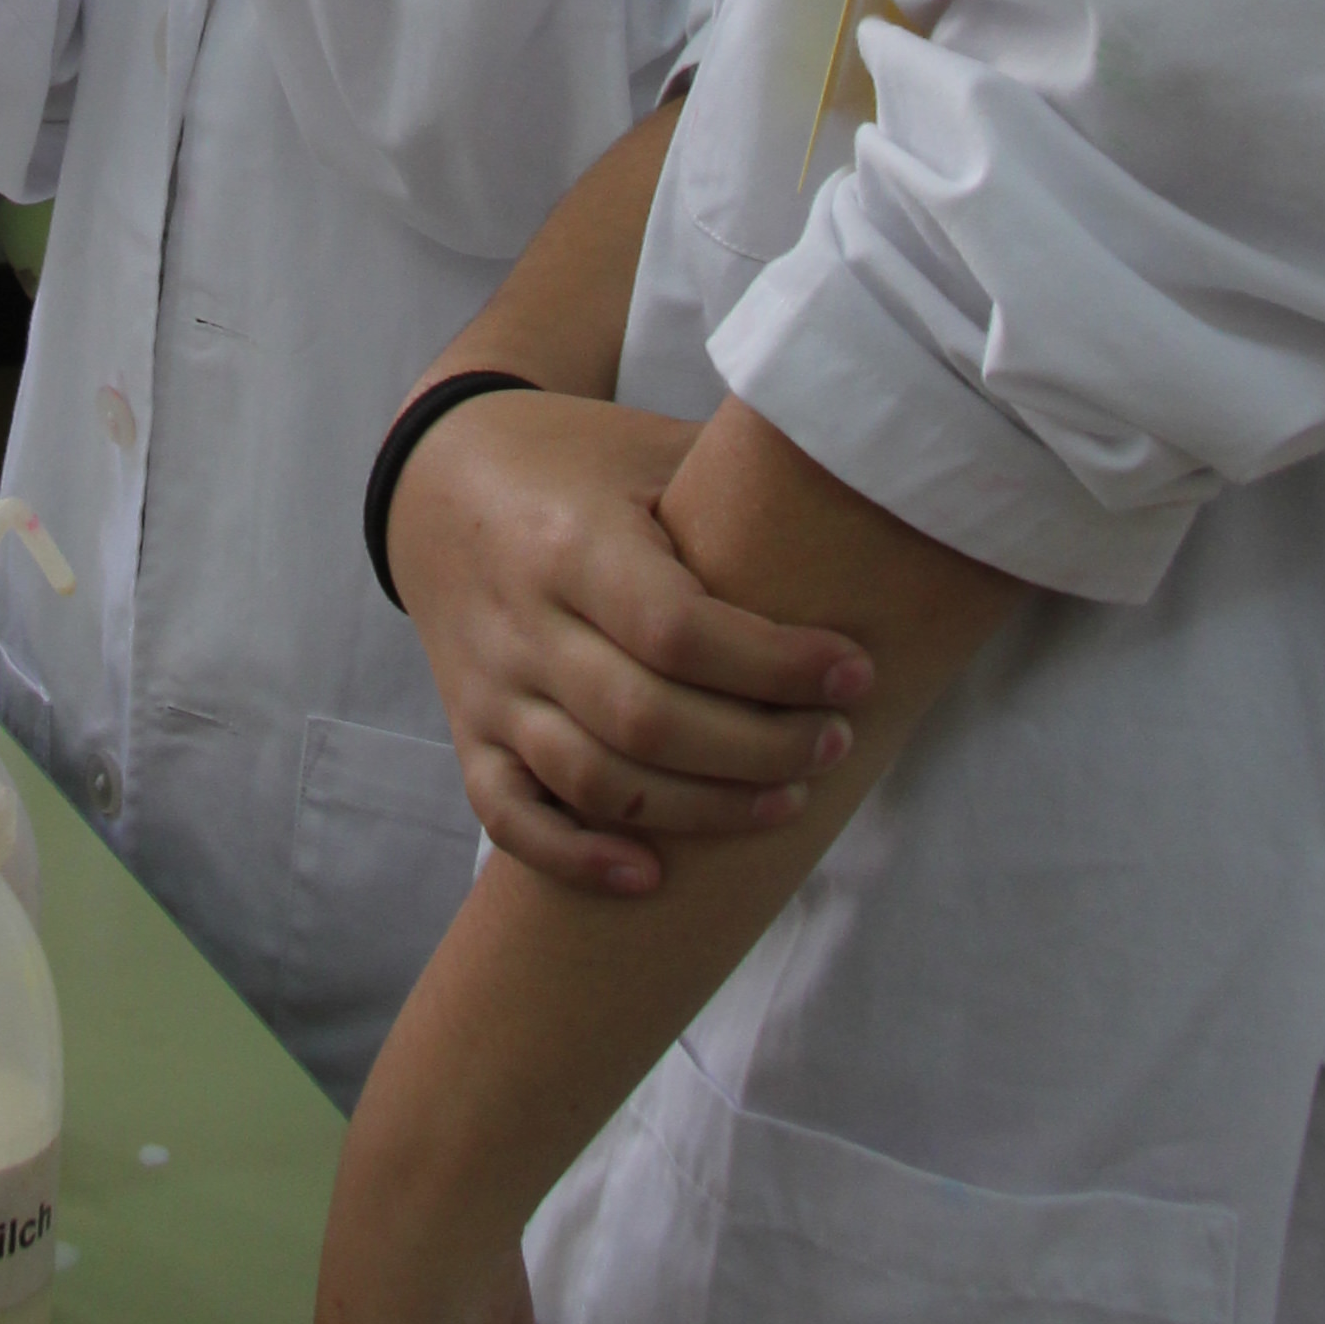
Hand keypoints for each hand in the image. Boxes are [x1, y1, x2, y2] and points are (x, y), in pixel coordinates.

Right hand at [390, 389, 871, 893]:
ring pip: (593, 779)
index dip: (775, 665)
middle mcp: (524, 621)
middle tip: (836, 742)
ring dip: (700, 810)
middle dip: (758, 749)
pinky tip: (652, 876)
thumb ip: (742, 482)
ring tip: (787, 800)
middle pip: (645, 719)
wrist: (441, 482)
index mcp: (573, 542)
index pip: (679, 628)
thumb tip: (883, 492)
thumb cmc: (580, 463)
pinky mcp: (470, 731)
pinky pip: (509, 815)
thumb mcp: (655, 448)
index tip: (855, 672)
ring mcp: (491, 685)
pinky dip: (574, 857)